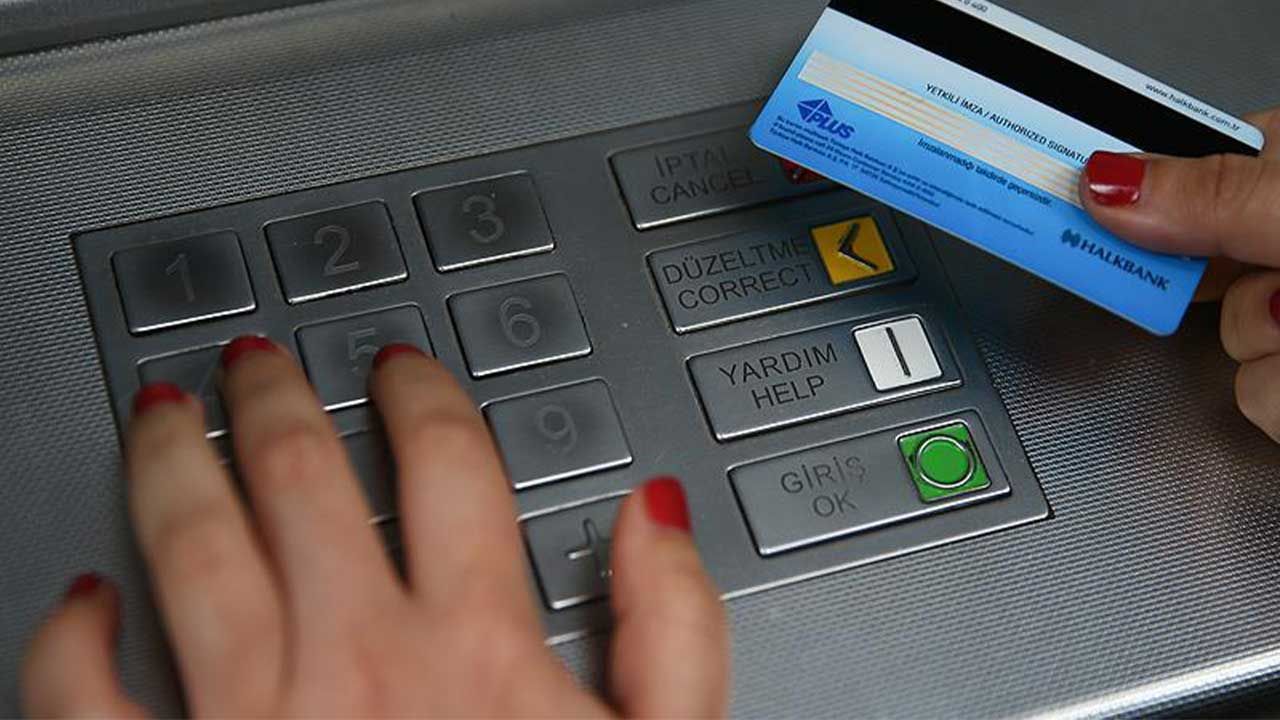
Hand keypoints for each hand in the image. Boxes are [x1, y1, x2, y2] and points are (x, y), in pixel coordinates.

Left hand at [21, 338, 728, 716]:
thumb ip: (676, 629)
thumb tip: (650, 515)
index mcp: (473, 647)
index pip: (447, 465)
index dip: (422, 398)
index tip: (399, 371)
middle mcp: (354, 661)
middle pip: (300, 477)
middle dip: (273, 400)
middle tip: (253, 363)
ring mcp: (248, 718)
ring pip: (189, 544)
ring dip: (169, 462)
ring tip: (160, 413)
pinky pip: (83, 697)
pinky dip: (67, 639)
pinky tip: (78, 601)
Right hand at [1080, 108, 1279, 440]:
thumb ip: (1215, 196)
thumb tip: (1104, 179)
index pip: (1179, 166)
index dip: (1128, 195)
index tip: (1064, 208)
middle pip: (1195, 274)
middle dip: (1237, 303)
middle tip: (1277, 294)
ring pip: (1230, 352)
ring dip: (1274, 362)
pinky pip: (1256, 401)